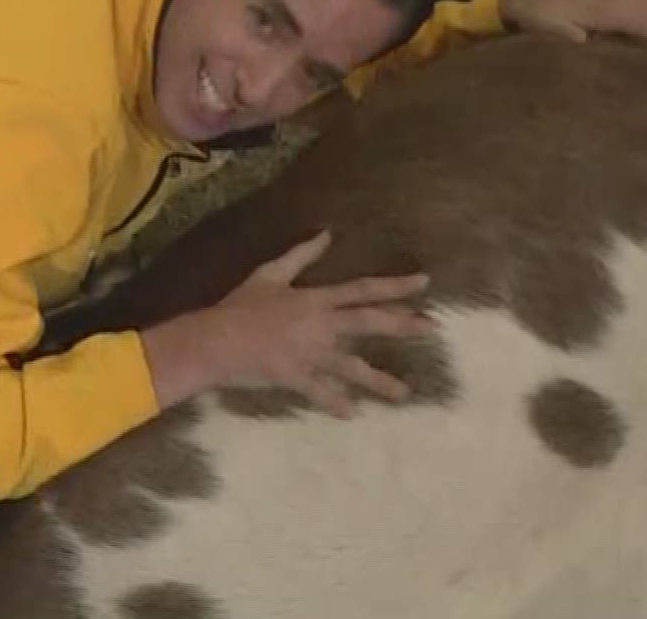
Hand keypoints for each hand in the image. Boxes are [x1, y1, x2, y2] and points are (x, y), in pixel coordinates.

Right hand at [141, 230, 435, 416]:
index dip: (395, 286)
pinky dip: (337, 404)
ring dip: (381, 381)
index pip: (363, 289)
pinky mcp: (296, 378)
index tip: (424, 283)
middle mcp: (320, 325)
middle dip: (404, 325)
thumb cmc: (240, 305)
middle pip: (369, 322)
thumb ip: (301, 255)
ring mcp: (310, 354)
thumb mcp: (270, 274)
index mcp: (315, 299)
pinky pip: (322, 393)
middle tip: (433, 328)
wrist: (213, 339)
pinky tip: (353, 413)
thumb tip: (326, 234)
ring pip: (353, 368)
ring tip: (405, 394)